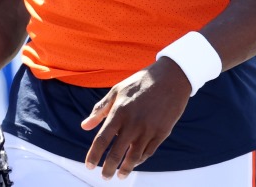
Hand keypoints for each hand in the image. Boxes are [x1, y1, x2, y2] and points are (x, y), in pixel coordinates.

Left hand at [80, 59, 191, 179]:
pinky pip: (149, 151)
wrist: (171, 78)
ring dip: (125, 169)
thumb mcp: (117, 90)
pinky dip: (140, 159)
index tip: (89, 166)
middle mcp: (133, 123)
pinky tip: (135, 163)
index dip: (94, 155)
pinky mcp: (162, 132)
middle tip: (104, 177)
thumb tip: (84, 127)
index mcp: (119, 112)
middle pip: (116, 152)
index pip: (102, 139)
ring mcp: (149, 129)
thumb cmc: (140, 82)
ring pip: (134, 156)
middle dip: (108, 168)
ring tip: (119, 176)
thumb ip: (100, 110)